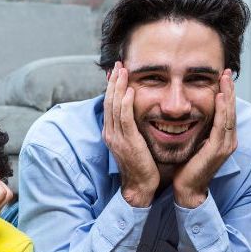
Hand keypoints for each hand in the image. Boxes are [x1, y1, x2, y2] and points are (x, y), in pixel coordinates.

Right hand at [103, 62, 158, 206]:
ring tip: (123, 71)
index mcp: (111, 132)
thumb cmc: (141, 166)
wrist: (140, 186)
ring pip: (114, 106)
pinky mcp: (126, 141)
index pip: (109, 105)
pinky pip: (124, 118)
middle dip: (113, 82)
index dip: (113, 87)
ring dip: (119, 87)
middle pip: (109, 101)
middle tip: (118, 65)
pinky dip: (125, 103)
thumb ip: (133, 129)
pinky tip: (130, 91)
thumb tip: (138, 115)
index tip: (117, 73)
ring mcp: (116, 137)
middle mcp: (110, 133)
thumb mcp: (134, 143)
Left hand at [173, 69, 236, 207]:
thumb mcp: (192, 143)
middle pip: (230, 109)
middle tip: (226, 71)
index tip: (221, 77)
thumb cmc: (186, 167)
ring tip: (225, 78)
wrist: (186, 189)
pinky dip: (222, 110)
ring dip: (228, 95)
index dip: (225, 93)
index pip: (225, 111)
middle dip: (229, 89)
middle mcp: (227, 139)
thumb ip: (194, 129)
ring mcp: (225, 144)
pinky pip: (222, 125)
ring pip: (229, 114)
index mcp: (221, 137)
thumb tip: (184, 114)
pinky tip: (220, 97)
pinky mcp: (218, 149)